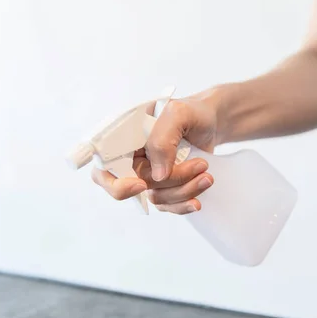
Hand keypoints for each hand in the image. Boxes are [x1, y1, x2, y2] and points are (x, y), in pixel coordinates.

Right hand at [91, 87, 224, 213]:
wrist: (213, 121)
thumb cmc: (192, 112)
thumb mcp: (178, 114)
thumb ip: (162, 140)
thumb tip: (158, 176)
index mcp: (124, 137)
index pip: (104, 167)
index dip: (116, 183)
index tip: (141, 184)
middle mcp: (132, 158)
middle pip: (135, 187)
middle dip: (169, 182)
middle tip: (198, 166)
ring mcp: (147, 174)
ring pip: (155, 197)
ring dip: (184, 191)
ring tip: (206, 174)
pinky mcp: (164, 186)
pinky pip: (167, 205)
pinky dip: (184, 204)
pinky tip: (198, 199)